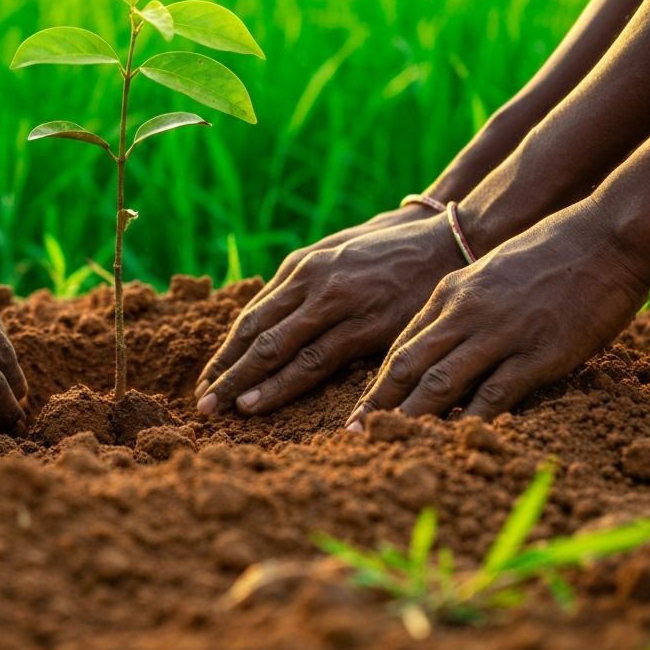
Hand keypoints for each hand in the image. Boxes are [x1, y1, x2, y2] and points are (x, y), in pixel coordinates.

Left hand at [194, 209, 461, 417]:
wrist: (446, 241)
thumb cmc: (390, 250)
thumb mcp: (338, 253)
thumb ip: (304, 282)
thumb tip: (273, 315)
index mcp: (301, 267)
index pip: (253, 317)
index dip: (228, 352)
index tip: (209, 378)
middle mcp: (311, 283)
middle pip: (257, 335)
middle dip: (228, 371)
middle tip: (203, 402)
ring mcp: (336, 303)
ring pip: (279, 350)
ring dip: (248, 383)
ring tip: (225, 409)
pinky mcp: (366, 325)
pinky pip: (317, 361)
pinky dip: (286, 385)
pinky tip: (264, 402)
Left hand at [348, 199, 649, 425]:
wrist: (598, 239)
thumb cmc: (543, 256)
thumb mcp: (484, 275)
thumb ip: (457, 308)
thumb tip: (435, 344)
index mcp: (448, 294)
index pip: (401, 346)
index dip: (376, 382)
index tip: (358, 410)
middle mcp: (464, 313)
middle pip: (408, 364)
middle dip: (377, 402)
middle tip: (351, 432)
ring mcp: (500, 333)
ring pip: (441, 380)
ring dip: (411, 415)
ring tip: (388, 442)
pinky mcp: (538, 353)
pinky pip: (496, 392)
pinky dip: (471, 419)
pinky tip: (455, 440)